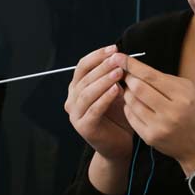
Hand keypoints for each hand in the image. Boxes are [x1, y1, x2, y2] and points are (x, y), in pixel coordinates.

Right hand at [65, 45, 131, 163]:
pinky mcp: (83, 127)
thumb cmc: (119, 118)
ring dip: (103, 80)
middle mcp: (72, 100)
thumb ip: (115, 78)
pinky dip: (104, 99)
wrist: (119, 145)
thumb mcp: (117, 93)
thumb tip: (122, 56)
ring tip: (119, 72)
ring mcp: (75, 114)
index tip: (114, 49)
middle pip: (84, 79)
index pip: (82, 67)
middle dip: (102, 67)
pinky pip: (93, 109)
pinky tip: (117, 90)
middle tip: (118, 59)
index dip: (96, 56)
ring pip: (86, 93)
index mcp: (77, 89)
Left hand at [121, 57, 194, 171]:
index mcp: (184, 96)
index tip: (118, 57)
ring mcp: (160, 126)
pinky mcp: (150, 137)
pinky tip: (134, 104)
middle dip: (128, 79)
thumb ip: (166, 80)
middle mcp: (172, 112)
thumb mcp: (190, 91)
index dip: (132, 65)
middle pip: (138, 88)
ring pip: (132, 102)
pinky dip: (129, 107)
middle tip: (125, 75)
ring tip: (131, 90)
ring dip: (127, 93)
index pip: (151, 76)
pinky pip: (130, 116)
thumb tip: (136, 68)